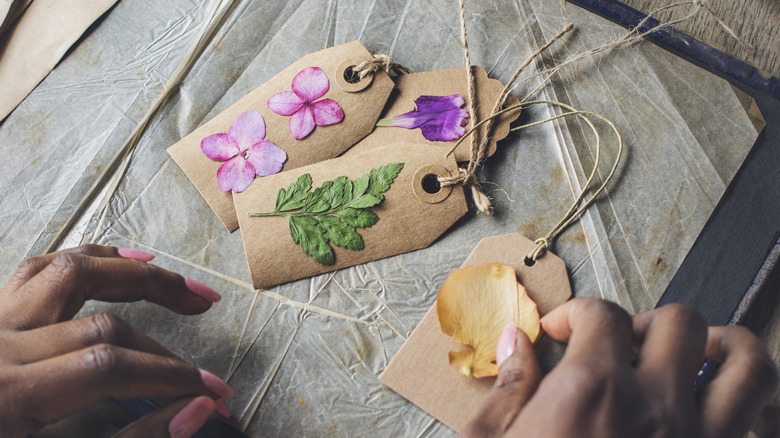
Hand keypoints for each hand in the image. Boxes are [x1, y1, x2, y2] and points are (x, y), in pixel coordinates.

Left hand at [0, 245, 233, 437]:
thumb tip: (193, 412)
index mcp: (6, 396)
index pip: (109, 367)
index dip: (171, 377)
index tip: (211, 392)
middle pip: (100, 317)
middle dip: (164, 324)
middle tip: (208, 314)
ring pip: (68, 269)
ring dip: (132, 272)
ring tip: (176, 282)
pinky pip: (38, 269)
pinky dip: (88, 259)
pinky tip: (122, 260)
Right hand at [462, 298, 778, 437]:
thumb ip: (507, 388)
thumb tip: (513, 342)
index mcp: (590, 391)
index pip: (601, 314)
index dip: (575, 312)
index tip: (560, 331)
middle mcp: (656, 406)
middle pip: (680, 322)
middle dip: (647, 321)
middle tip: (621, 346)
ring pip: (748, 363)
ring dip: (723, 346)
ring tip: (694, 357)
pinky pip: (766, 428)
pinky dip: (756, 410)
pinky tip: (719, 412)